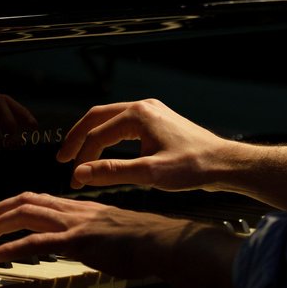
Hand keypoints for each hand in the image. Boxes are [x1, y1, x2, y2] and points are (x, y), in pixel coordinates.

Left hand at [0, 191, 187, 276]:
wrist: (162, 242)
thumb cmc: (145, 243)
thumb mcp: (113, 235)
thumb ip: (94, 237)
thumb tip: (87, 247)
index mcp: (81, 208)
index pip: (40, 199)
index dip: (15, 205)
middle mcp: (74, 210)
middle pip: (26, 201)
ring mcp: (74, 224)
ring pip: (25, 214)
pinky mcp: (77, 241)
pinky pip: (35, 242)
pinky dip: (10, 247)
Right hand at [57, 98, 233, 190]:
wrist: (224, 163)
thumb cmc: (193, 167)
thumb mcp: (149, 173)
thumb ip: (112, 173)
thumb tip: (81, 174)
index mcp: (138, 115)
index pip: (97, 135)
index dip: (81, 159)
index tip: (74, 180)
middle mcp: (143, 107)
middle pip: (97, 118)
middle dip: (78, 139)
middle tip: (62, 158)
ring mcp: (151, 112)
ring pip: (110, 120)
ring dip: (92, 138)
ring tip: (78, 157)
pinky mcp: (158, 121)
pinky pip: (124, 125)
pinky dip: (109, 138)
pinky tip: (105, 153)